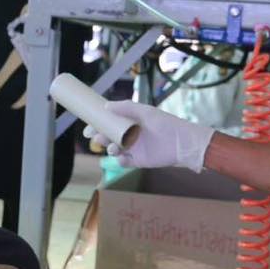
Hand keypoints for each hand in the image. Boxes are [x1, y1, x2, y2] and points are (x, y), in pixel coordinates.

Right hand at [83, 100, 214, 171]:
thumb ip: (125, 107)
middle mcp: (130, 134)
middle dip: (100, 137)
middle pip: (108, 137)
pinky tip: (123, 157)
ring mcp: (134, 148)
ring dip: (109, 148)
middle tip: (96, 137)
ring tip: (114, 147)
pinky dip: (120, 161)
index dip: (97, 125)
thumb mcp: (145, 112)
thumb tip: (105, 106)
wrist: (181, 143)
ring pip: (114, 149)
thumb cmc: (165, 124)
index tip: (88, 127)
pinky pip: (124, 162)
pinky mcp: (139, 161)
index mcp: (130, 121)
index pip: (109, 123)